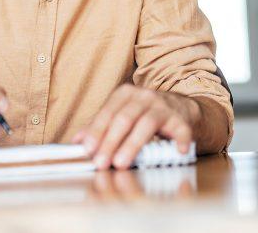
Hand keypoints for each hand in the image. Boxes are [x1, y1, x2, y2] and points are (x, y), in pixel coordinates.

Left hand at [72, 84, 197, 169]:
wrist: (179, 106)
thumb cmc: (144, 113)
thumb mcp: (120, 113)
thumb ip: (99, 126)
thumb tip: (77, 141)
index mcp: (125, 94)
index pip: (108, 113)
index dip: (96, 132)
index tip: (88, 149)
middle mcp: (144, 97)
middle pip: (124, 119)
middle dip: (111, 142)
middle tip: (102, 162)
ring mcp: (164, 107)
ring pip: (146, 124)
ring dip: (132, 145)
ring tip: (122, 163)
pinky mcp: (180, 119)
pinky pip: (181, 130)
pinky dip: (180, 140)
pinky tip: (177, 150)